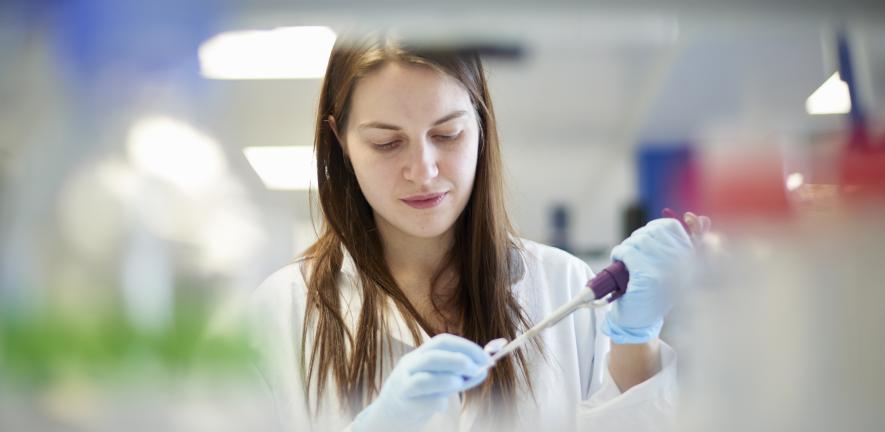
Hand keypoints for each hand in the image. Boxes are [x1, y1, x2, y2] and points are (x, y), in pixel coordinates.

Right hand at [352, 333, 491, 431]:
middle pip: (432, 356)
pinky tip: (442, 404)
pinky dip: (438, 402)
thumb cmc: (422, 393)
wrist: (392, 413)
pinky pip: (424, 402)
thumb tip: (486, 368)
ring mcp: (404, 384)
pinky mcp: (404, 403)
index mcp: (421, 354)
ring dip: (446, 380)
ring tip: (459, 383)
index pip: (443, 341)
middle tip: (477, 369)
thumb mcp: (442, 379)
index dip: (466, 346)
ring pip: (423, 379)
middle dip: (458, 360)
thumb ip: (462, 373)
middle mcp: (410, 365)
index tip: (486, 357)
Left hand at [603, 217, 697, 343]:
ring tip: (626, 258)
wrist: (638, 321)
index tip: (649, 234)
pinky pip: (628, 252)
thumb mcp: (671, 270)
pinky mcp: (646, 277)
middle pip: (652, 232)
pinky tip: (619, 261)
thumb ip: (680, 246)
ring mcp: (663, 270)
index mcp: (687, 260)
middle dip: (638, 238)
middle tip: (633, 250)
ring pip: (638, 241)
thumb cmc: (652, 293)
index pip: (672, 227)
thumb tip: (692, 216)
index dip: (658, 226)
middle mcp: (679, 264)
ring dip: (627, 246)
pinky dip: (620, 253)